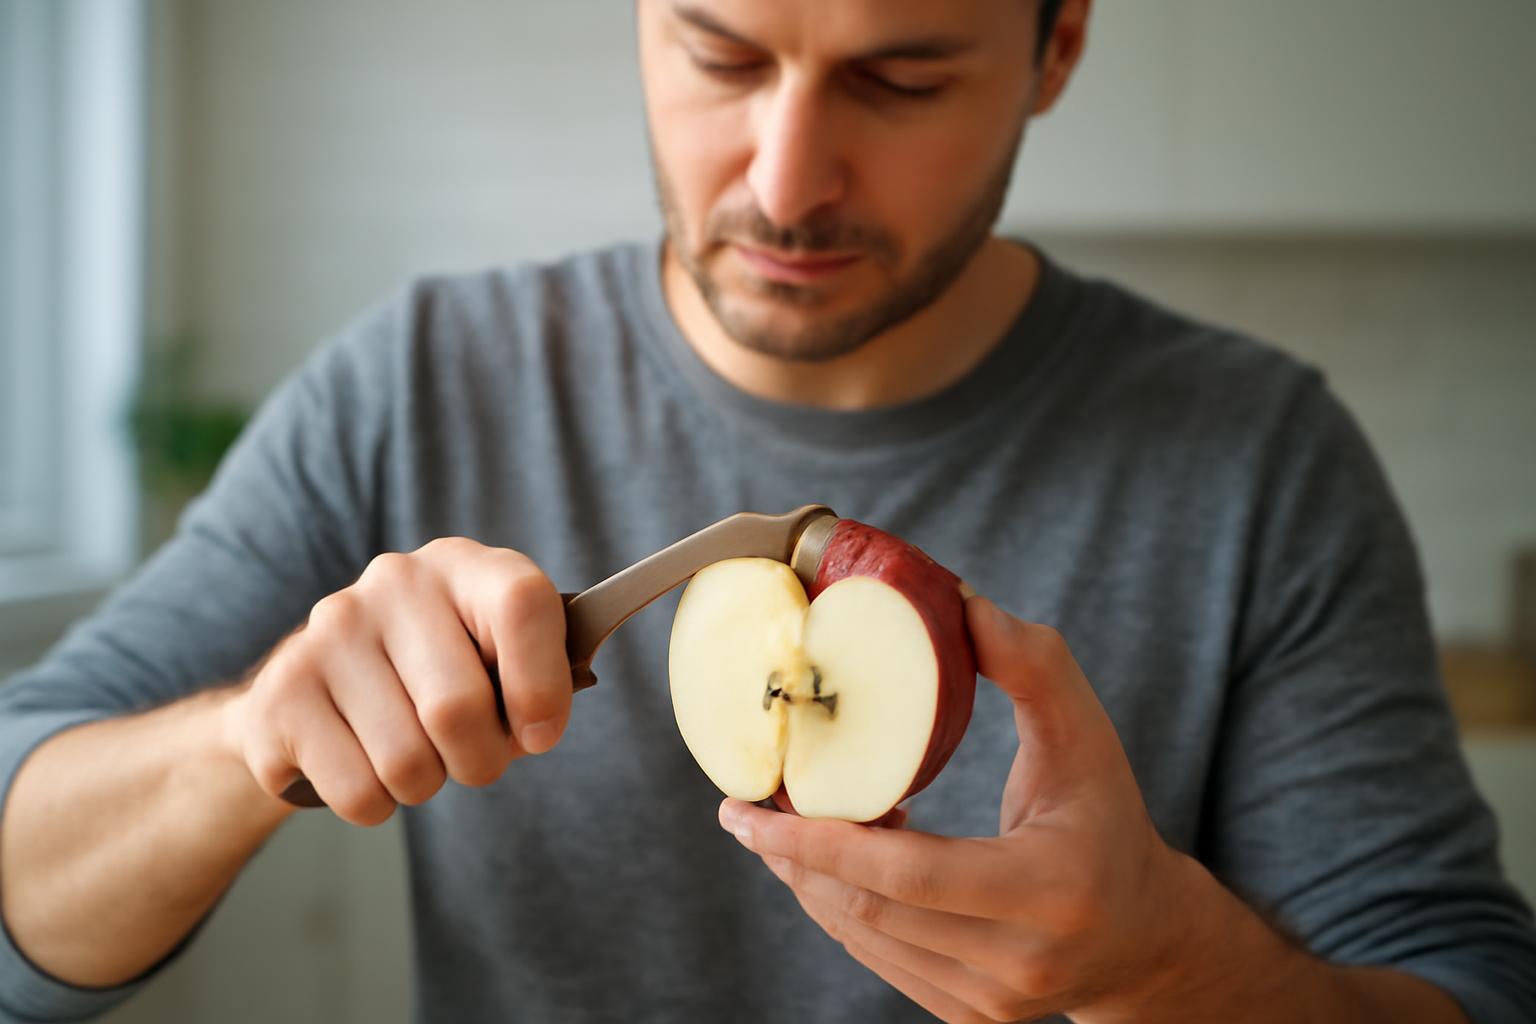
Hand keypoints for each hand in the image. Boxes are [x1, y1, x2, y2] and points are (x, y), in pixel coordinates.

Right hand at [223, 538, 572, 824]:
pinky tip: (363, 765)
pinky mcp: (283, 691)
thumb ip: (535, 684)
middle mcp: (394, 582)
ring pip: (406, 762)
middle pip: (459, 707)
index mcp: (463, 567)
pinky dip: (375, 803)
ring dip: (425, 785)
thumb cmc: (437, 680)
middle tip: (472, 757)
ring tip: (413, 755)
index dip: (542, 683)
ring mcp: (331, 631)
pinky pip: (358, 793)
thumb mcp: (497, 665)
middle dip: (481, 760)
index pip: (522, 603)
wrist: (318, 694)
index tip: (541, 733)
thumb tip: (536, 727)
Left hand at [718, 595, 1184, 1022]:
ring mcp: (991, 1004)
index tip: (751, 811)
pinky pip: (877, 959)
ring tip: (783, 823)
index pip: (910, 876)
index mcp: (1052, 891)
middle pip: (871, 910)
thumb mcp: (1088, 736)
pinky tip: (832, 860)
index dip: (822, 843)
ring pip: (864, 939)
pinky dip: (840, 906)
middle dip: (794, 857)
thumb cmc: (1109, 819)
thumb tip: (962, 603)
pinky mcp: (968, 1018)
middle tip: (745, 809)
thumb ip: (1036, 666)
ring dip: (810, 879)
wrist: (1142, 935)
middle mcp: (1021, 963)